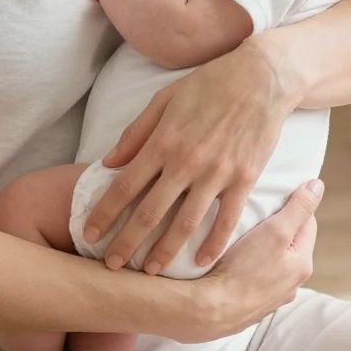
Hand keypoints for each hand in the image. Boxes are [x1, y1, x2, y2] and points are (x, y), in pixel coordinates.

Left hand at [81, 37, 294, 273]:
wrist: (262, 77)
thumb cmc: (209, 85)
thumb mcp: (164, 100)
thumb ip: (135, 134)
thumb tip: (108, 163)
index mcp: (163, 141)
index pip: (125, 186)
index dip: (104, 213)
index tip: (89, 234)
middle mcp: (186, 161)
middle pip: (150, 212)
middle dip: (127, 242)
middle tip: (111, 266)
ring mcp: (217, 173)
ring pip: (185, 222)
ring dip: (165, 251)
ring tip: (150, 273)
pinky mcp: (244, 178)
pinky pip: (227, 219)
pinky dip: (214, 244)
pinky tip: (201, 262)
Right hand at [194, 180, 322, 338]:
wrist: (208, 312)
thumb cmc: (242, 270)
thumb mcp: (275, 231)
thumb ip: (298, 208)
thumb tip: (318, 186)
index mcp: (303, 265)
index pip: (306, 223)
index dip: (291, 206)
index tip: (272, 198)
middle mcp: (291, 285)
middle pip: (288, 245)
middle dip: (275, 230)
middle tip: (253, 218)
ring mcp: (270, 300)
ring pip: (270, 264)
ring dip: (260, 252)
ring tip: (239, 241)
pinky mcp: (249, 308)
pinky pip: (253, 281)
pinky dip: (246, 271)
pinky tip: (230, 266)